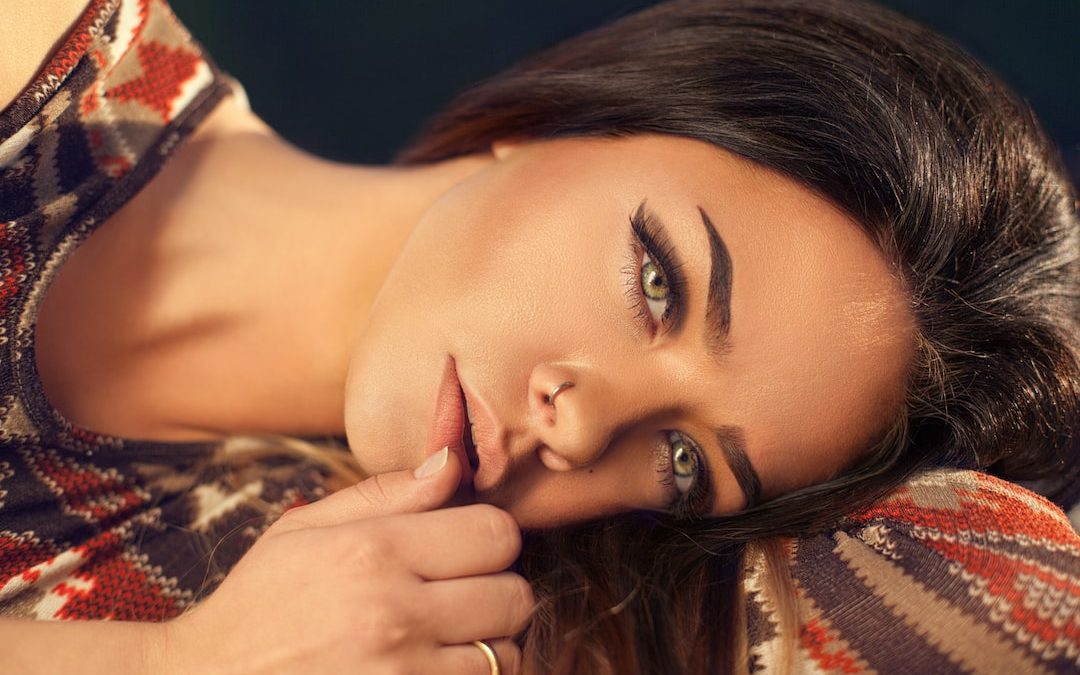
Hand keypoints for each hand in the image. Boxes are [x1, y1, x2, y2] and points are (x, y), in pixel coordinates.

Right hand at [164, 449, 532, 674]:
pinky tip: (435, 664)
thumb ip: (386, 493)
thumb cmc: (260, 603)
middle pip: (515, 596)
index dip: (491, 537)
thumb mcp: (304, 529)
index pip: (497, 534)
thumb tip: (453, 461)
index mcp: (374, 552)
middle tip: (462, 593)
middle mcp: (395, 614)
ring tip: (448, 635)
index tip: (468, 546)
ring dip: (488, 644)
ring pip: (506, 655)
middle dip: (497, 590)